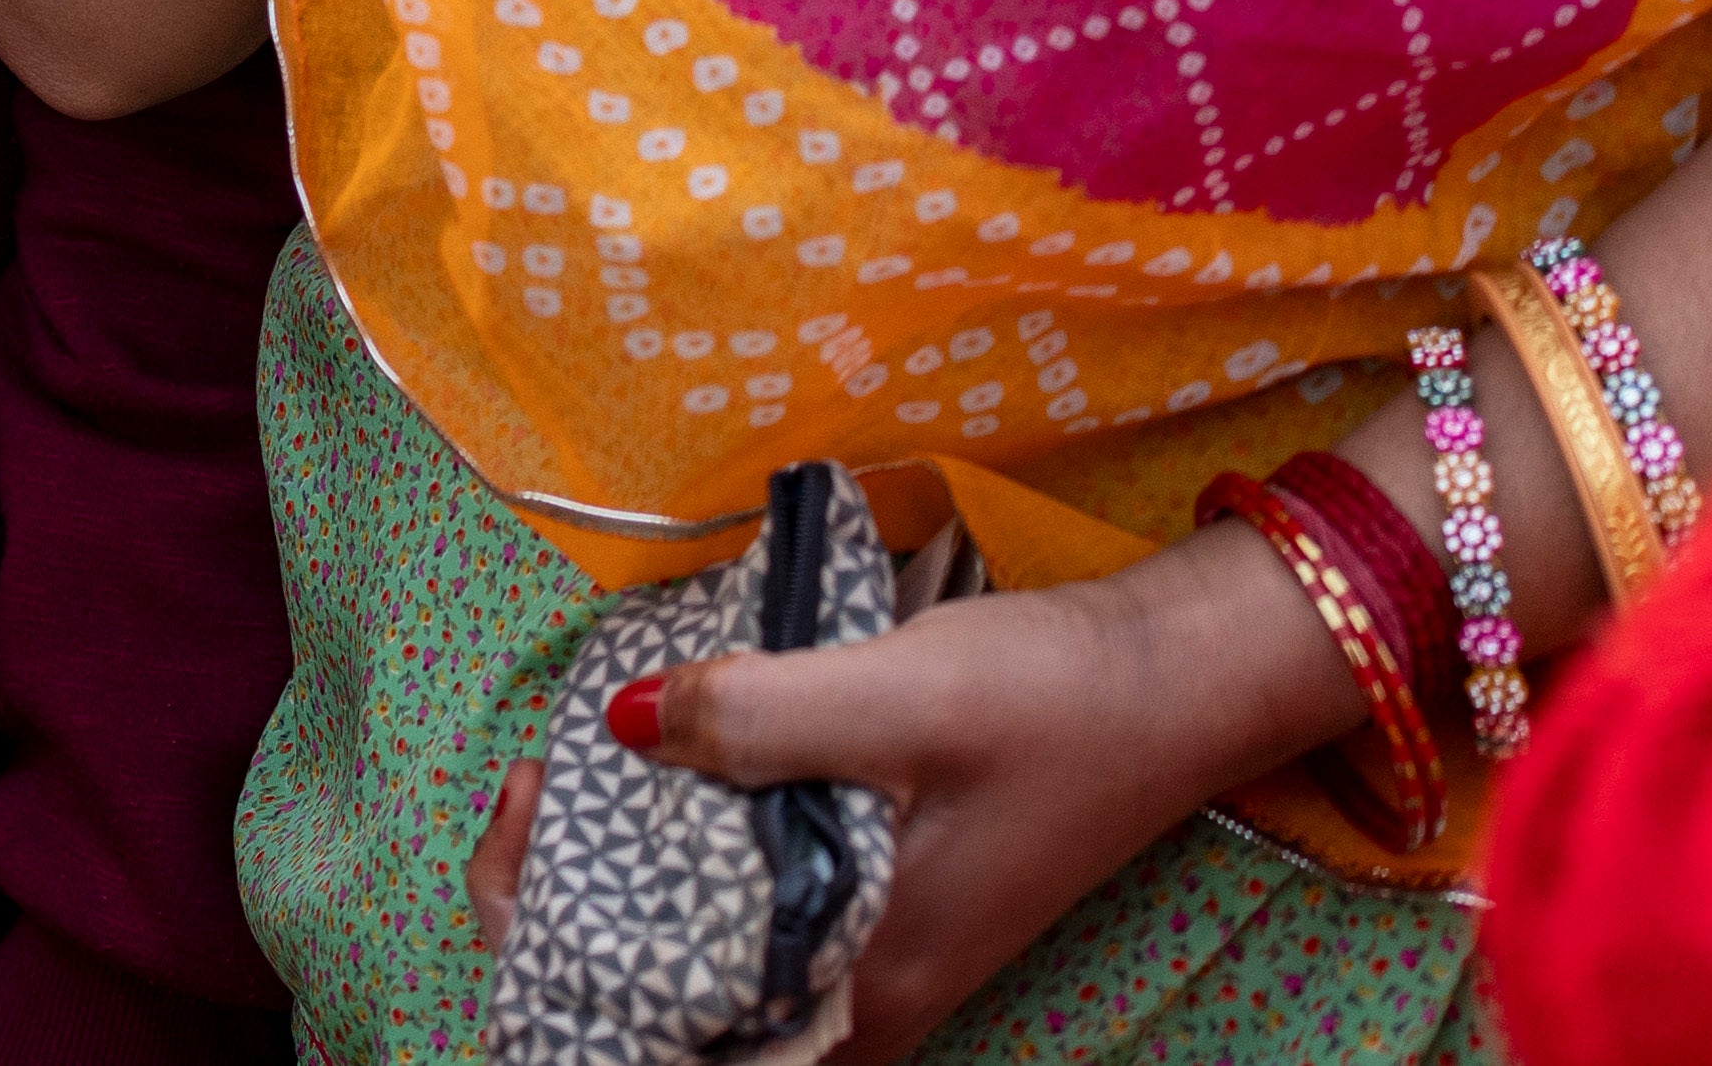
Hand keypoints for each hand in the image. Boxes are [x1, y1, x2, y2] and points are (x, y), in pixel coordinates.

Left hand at [473, 544, 1345, 1065]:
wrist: (1180, 680)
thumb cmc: (1055, 700)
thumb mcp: (895, 693)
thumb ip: (756, 716)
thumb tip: (619, 726)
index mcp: (855, 985)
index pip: (668, 1033)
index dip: (563, 938)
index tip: (531, 812)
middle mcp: (856, 994)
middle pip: (669, 999)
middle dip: (572, 904)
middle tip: (535, 782)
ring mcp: (869, 950)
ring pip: (705, 951)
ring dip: (628, 878)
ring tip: (573, 777)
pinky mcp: (880, 899)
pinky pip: (753, 907)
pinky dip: (692, 854)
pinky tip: (659, 775)